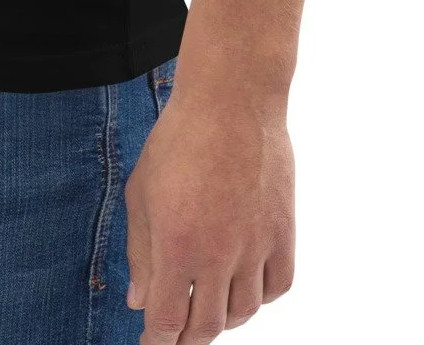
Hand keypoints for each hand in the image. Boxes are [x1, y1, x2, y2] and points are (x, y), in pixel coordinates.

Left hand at [123, 73, 294, 341]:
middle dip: (188, 337)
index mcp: (177, 246)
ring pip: (244, 312)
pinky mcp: (284, 233)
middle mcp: (220, 255)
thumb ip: (140, 253)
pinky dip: (259, 297)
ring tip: (209, 308)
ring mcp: (256, 246)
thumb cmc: (178, 140)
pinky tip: (244, 286)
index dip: (159, 342)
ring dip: (223, 318)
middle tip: (178, 333)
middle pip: (208, 326)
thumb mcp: (142, 193)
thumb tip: (139, 302)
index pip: (169, 322)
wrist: (231, 102)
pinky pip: (276, 287)